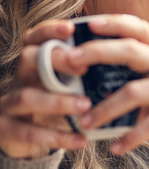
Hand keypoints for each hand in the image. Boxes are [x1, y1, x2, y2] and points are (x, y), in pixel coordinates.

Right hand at [0, 20, 89, 158]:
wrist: (22, 138)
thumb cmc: (53, 101)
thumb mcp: (63, 82)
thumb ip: (79, 71)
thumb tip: (119, 60)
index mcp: (33, 61)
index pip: (35, 37)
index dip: (49, 30)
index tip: (70, 28)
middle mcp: (19, 77)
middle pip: (28, 58)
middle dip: (56, 61)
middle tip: (84, 69)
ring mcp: (9, 103)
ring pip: (27, 97)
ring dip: (58, 101)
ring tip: (86, 106)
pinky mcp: (6, 130)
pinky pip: (29, 133)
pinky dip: (57, 137)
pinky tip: (81, 140)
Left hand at [68, 15, 148, 168]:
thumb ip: (137, 88)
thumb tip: (95, 97)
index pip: (139, 28)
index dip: (114, 22)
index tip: (86, 23)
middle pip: (132, 49)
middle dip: (99, 52)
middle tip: (71, 62)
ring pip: (136, 90)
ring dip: (106, 108)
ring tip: (86, 123)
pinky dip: (132, 137)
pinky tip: (117, 148)